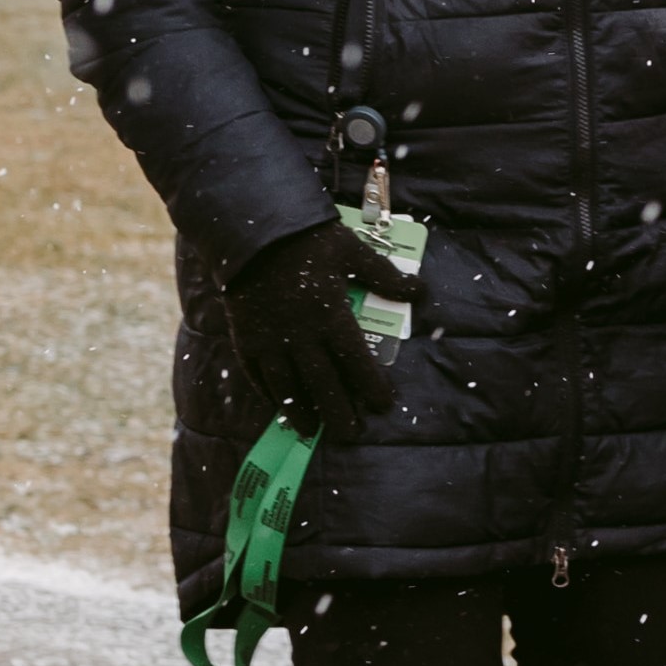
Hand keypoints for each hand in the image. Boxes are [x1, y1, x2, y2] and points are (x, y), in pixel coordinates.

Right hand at [223, 221, 420, 437]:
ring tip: (313, 431)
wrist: (252, 232)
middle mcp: (300, 336)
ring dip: (302, 411)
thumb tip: (420, 291)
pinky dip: (270, 393)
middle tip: (351, 433)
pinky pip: (257, 374)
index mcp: (330, 317)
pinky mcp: (245, 338)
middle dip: (339, 413)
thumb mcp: (352, 252)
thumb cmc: (308, 240)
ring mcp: (270, 340)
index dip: (372, 388)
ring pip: (288, 386)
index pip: (356, 363)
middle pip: (323, 384)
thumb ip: (385, 277)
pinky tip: (279, 406)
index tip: (384, 405)